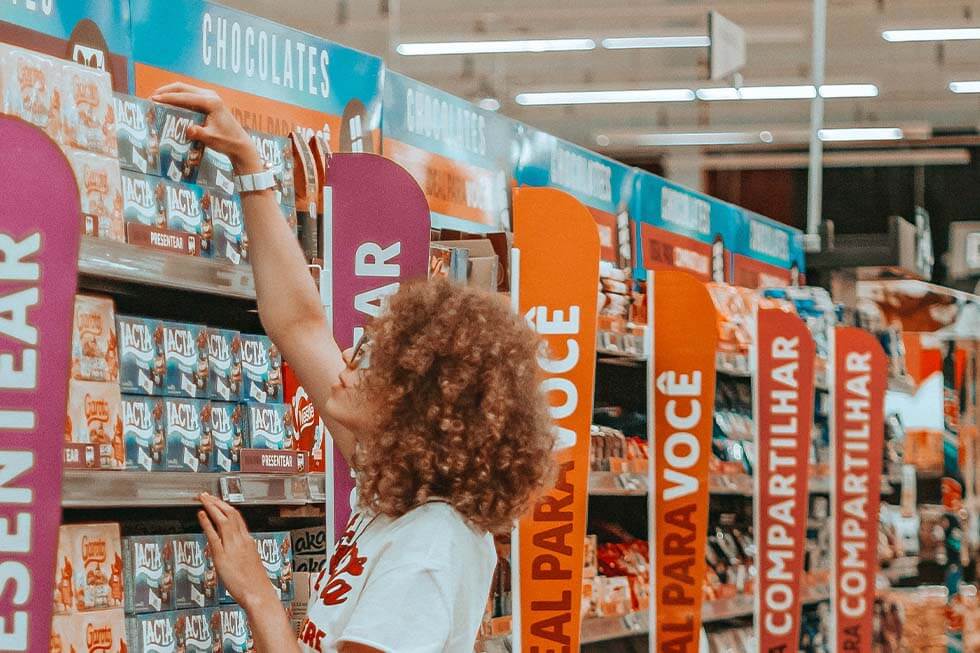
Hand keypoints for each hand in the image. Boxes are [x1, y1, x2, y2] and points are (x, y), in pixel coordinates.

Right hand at [151, 82, 260, 172]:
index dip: (168, 98)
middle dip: (166, 91)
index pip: (185, 97)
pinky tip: (169, 105)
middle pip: (182, 87)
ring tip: (157, 99)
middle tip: (151, 97)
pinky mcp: (208, 102)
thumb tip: (188, 130)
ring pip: (185, 90)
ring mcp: (210, 97)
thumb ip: (199, 133)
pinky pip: (189, 96)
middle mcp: (210, 96)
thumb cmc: (227, 141)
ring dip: (171, 93)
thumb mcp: (211, 138)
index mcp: (211, 102)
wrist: (239, 144)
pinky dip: (178, 98)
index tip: (154, 100)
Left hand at [197, 492, 276, 610]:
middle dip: (218, 502)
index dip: (226, 507)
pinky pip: (214, 535)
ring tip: (203, 499)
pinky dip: (207, 522)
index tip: (218, 501)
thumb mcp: (250, 562)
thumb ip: (242, 552)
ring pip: (223, 519)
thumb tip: (235, 550)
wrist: (258, 594)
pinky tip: (201, 515)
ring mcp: (232, 547)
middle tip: (207, 495)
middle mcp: (241, 540)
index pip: (238, 517)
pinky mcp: (222, 556)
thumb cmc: (255, 583)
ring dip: (212, 507)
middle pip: (230, 514)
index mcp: (248, 541)